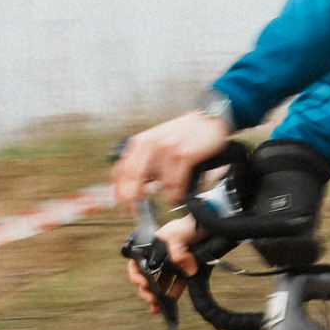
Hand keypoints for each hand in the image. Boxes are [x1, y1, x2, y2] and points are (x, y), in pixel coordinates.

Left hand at [111, 110, 233, 206]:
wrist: (211, 117)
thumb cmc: (184, 133)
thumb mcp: (158, 143)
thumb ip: (146, 162)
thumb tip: (138, 189)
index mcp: (140, 142)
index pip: (121, 170)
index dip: (118, 191)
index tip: (122, 206)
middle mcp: (150, 143)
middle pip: (132, 177)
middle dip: (131, 199)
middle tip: (135, 212)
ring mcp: (167, 148)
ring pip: (160, 183)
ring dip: (166, 197)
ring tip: (173, 198)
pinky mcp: (184, 153)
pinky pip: (176, 182)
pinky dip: (177, 193)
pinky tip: (180, 193)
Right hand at [125, 213, 203, 307]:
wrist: (212, 223)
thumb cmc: (192, 223)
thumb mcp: (180, 233)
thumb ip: (178, 251)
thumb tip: (187, 271)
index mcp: (153, 246)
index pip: (137, 262)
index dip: (136, 274)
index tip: (142, 283)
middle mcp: (161, 256)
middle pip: (147, 277)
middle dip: (146, 290)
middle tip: (150, 298)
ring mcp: (173, 264)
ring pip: (160, 284)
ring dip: (157, 297)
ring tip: (157, 307)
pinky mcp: (186, 271)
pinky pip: (177, 285)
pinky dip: (172, 295)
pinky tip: (170, 304)